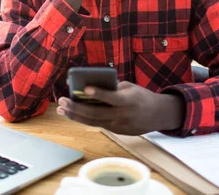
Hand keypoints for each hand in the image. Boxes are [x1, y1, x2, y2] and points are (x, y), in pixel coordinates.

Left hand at [56, 81, 184, 134]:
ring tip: (61, 108)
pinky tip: (71, 113)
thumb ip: (111, 88)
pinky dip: (83, 119)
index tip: (85, 88)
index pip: (112, 98)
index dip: (99, 94)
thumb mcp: (129, 87)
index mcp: (129, 100)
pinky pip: (97, 124)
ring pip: (93, 122)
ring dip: (75, 115)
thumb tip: (87, 88)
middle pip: (96, 114)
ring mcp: (119, 125)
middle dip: (77, 107)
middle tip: (62, 100)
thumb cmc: (140, 96)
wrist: (157, 115)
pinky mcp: (116, 131)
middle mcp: (123, 115)